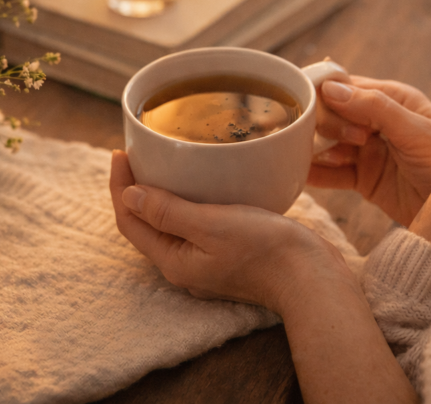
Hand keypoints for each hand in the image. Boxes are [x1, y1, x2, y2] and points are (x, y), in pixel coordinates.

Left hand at [109, 151, 349, 314]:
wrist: (310, 277)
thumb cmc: (264, 251)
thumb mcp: (210, 225)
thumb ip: (167, 211)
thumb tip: (129, 195)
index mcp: (173, 261)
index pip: (130, 221)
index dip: (120, 186)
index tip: (121, 152)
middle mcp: (184, 265)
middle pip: (145, 224)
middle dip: (135, 190)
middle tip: (136, 154)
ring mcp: (206, 262)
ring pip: (170, 224)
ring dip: (160, 195)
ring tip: (161, 164)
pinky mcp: (227, 254)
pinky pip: (195, 225)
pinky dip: (187, 202)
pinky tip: (200, 184)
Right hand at [310, 76, 430, 226]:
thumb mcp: (416, 131)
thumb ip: (375, 108)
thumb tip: (332, 89)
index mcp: (392, 99)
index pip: (348, 86)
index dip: (327, 94)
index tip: (315, 105)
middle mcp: (376, 121)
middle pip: (332, 114)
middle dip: (328, 125)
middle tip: (349, 142)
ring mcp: (367, 151)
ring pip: (328, 143)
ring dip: (318, 149)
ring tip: (320, 157)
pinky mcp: (363, 179)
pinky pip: (332, 173)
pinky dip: (317, 173)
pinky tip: (300, 174)